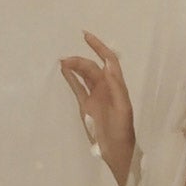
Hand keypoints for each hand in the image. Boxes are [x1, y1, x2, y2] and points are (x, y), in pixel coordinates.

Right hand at [59, 31, 134, 165]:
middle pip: (92, 67)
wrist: (116, 150)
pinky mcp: (86, 105)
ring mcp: (95, 96)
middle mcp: (106, 88)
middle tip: (66, 60)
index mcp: (116, 86)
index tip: (86, 36)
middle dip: (80, 60)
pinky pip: (77, 87)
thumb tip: (108, 65)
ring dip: (74, 67)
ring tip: (62, 61)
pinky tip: (64, 70)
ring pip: (84, 75)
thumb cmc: (122, 130)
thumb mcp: (122, 108)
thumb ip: (115, 87)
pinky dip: (71, 78)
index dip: (99, 47)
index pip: (109, 60)